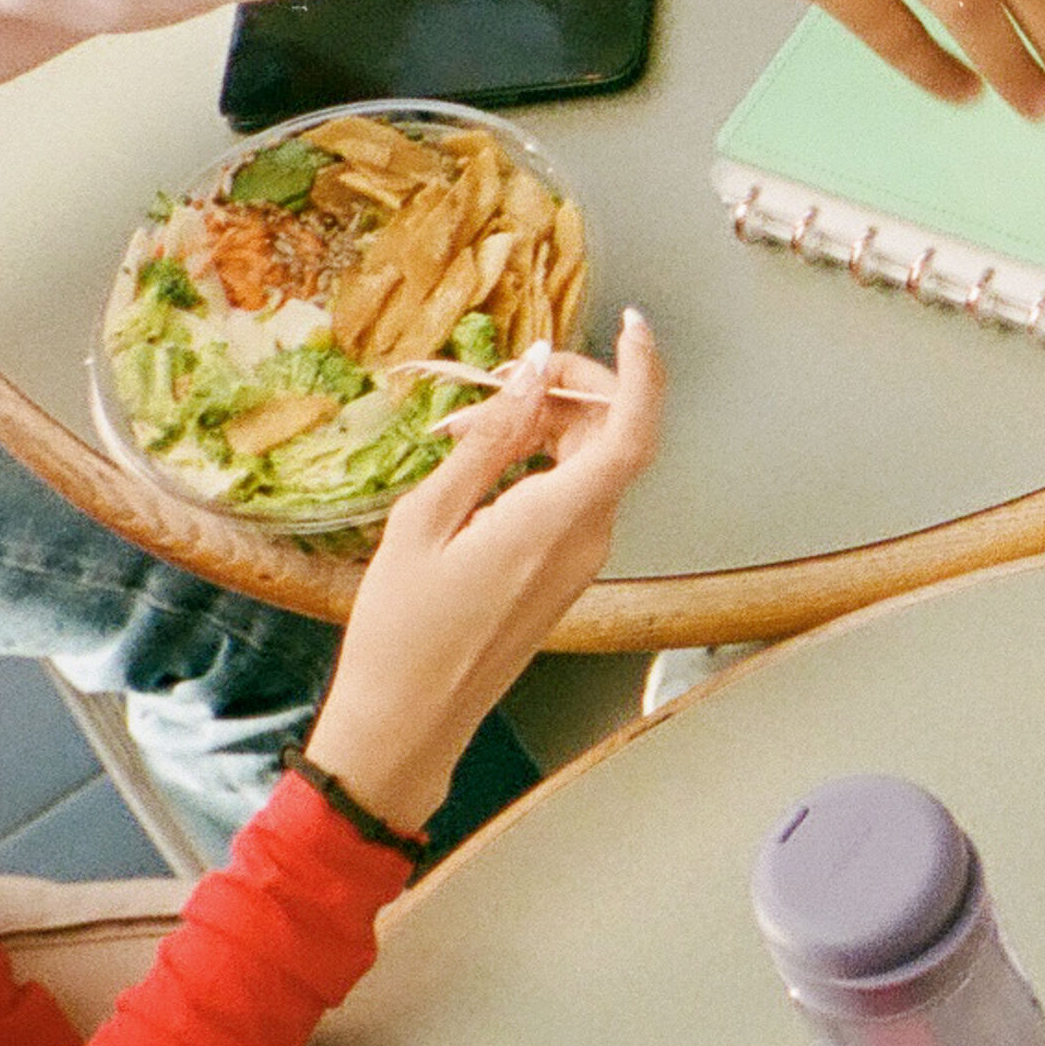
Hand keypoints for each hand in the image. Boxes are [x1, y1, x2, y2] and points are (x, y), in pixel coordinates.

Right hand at [307, 314, 662, 831]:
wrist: (406, 721)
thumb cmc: (402, 629)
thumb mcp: (429, 518)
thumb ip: (492, 438)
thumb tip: (533, 372)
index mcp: (557, 521)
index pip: (633, 431)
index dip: (642, 371)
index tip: (631, 324)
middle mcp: (587, 539)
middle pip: (611, 436)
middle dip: (565, 390)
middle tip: (494, 381)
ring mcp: (580, 560)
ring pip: (589, 463)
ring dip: (541, 427)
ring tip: (461, 430)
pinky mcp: (563, 573)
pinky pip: (570, 495)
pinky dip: (535, 464)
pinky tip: (475, 466)